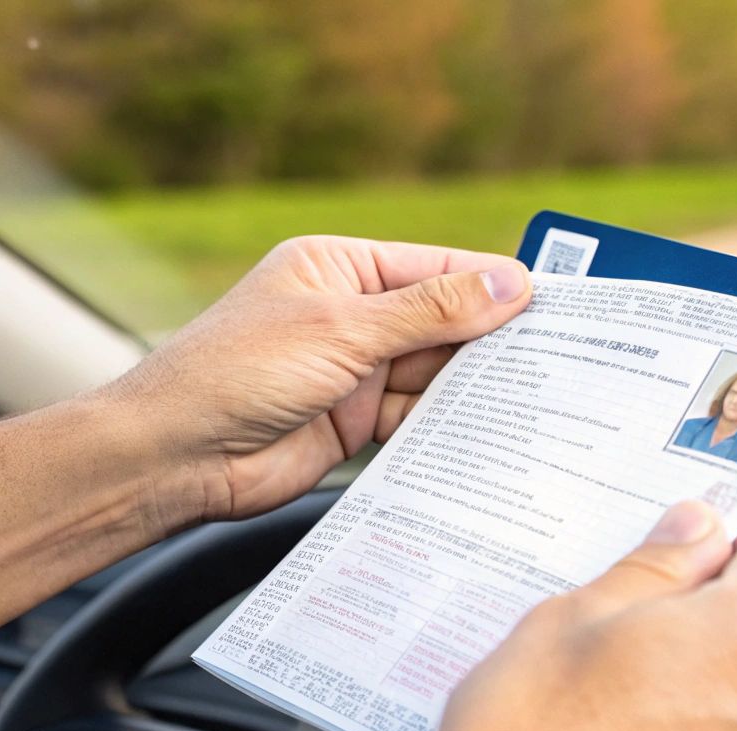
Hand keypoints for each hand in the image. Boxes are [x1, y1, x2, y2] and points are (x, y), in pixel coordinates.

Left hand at [110, 236, 531, 521]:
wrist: (174, 457)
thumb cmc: (236, 373)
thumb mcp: (341, 330)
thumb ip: (429, 313)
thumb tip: (508, 288)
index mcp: (338, 267)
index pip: (435, 268)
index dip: (493, 285)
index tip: (554, 302)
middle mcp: (348, 315)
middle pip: (441, 323)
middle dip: (492, 341)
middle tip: (562, 355)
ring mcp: (351, 373)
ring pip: (433, 376)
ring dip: (475, 389)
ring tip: (539, 398)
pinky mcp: (352, 426)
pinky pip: (416, 422)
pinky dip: (449, 429)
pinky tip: (492, 433)